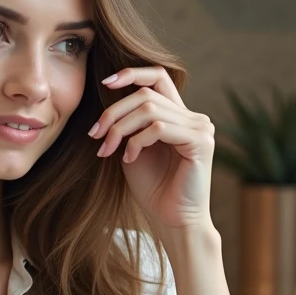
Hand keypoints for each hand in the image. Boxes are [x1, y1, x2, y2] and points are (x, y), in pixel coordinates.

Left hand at [89, 67, 214, 230]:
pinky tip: (129, 159)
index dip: (132, 73)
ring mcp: (200, 128)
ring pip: (149, 109)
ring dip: (120, 128)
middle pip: (146, 94)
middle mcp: (193, 117)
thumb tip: (108, 100)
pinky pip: (158, 128)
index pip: (158, 76)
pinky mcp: (201, 141)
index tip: (104, 83)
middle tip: (95, 135)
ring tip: (107, 149)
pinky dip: (136, 141)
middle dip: (114, 112)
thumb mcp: (133, 148)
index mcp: (178, 115)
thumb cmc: (153, 189)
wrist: (172, 221)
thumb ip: (129, 124)